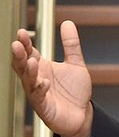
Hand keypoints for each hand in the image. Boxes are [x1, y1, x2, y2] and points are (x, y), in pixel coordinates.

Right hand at [10, 20, 92, 136]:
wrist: (83, 114)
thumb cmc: (74, 91)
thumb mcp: (75, 64)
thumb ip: (71, 44)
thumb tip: (68, 22)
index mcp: (42, 67)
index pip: (29, 52)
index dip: (25, 43)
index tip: (22, 32)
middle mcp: (37, 79)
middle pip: (23, 65)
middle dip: (19, 55)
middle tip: (16, 44)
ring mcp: (38, 93)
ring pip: (28, 81)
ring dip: (28, 71)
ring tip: (30, 60)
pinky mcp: (44, 107)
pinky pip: (39, 97)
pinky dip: (40, 89)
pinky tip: (44, 82)